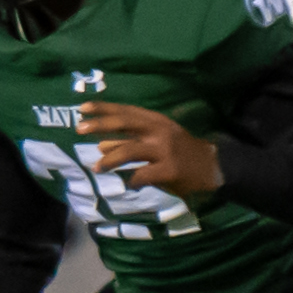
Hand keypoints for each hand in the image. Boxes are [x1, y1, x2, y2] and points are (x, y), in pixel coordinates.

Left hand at [79, 102, 221, 198]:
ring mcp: (165, 150)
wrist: (213, 166)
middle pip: (126, 123)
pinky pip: (142, 175)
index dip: (105, 108)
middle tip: (79, 129)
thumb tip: (101, 145)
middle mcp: (160, 131)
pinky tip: (131, 184)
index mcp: (157, 121)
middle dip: (101, 124)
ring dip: (110, 160)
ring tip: (97, 167)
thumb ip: (130, 141)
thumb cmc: (179, 151)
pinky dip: (133, 181)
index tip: (82, 108)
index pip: (127, 111)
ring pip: (130, 151)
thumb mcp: (156, 140)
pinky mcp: (170, 169)